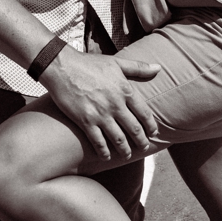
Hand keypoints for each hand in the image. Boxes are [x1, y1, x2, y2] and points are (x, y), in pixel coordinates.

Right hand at [39, 47, 161, 160]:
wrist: (63, 68)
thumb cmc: (90, 64)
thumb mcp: (117, 63)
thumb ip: (139, 68)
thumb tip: (159, 68)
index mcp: (125, 90)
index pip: (144, 113)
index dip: (151, 125)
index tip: (154, 133)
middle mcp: (116, 105)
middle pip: (134, 128)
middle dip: (141, 141)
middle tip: (144, 148)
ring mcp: (100, 115)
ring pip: (118, 138)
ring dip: (124, 150)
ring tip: (128, 155)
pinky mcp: (85, 121)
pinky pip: (97, 141)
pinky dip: (103, 151)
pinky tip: (106, 157)